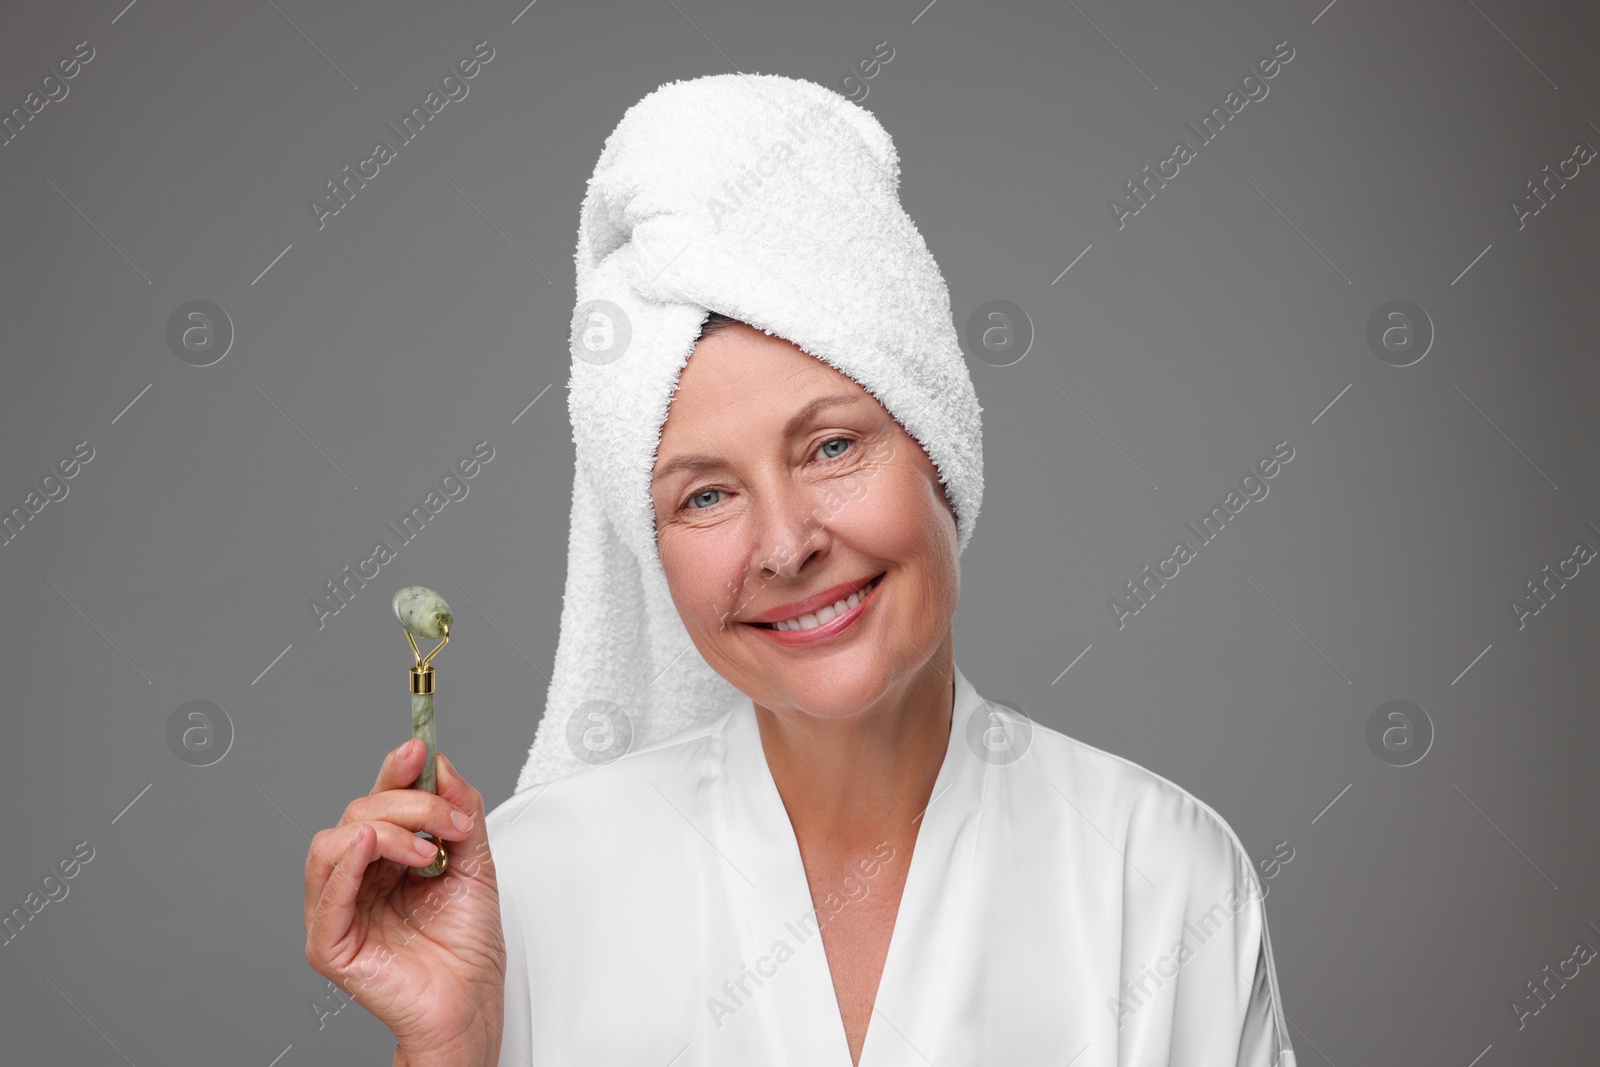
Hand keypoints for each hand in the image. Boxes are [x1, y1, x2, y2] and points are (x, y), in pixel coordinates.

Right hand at [304, 740, 505, 1063]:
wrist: (471, 1003)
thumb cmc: (467, 947)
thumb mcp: (476, 864)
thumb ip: (461, 814)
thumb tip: (442, 767)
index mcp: (388, 857)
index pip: (379, 802)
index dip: (395, 772)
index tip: (419, 748)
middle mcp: (359, 878)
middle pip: (358, 815)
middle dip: (407, 805)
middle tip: (449, 820)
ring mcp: (340, 909)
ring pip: (334, 844)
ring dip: (383, 832)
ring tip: (424, 851)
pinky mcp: (331, 943)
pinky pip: (325, 895)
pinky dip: (344, 865)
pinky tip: (368, 846)